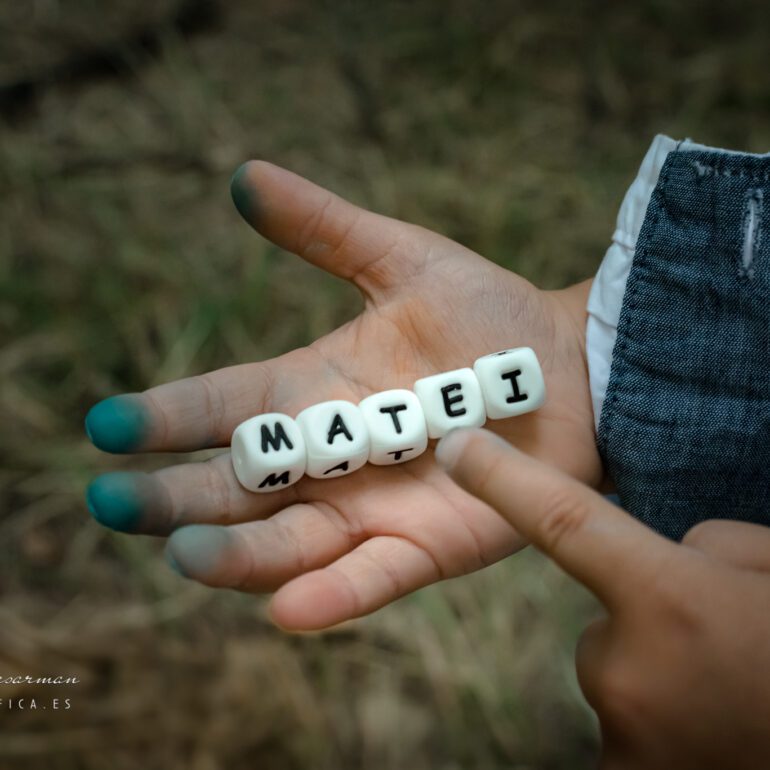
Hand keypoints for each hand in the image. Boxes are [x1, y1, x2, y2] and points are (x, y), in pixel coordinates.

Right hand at [85, 161, 599, 629]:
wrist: (575, 369)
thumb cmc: (492, 314)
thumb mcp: (402, 259)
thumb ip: (325, 229)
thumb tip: (244, 177)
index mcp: (314, 388)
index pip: (224, 405)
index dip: (166, 416)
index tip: (105, 423)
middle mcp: (331, 457)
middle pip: (239, 487)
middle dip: (176, 498)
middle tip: (114, 503)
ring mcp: (374, 509)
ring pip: (290, 542)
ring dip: (236, 555)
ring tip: (183, 555)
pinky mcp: (429, 547)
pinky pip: (374, 578)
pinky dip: (335, 596)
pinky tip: (288, 610)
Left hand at [437, 428, 769, 769]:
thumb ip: (710, 552)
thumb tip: (673, 561)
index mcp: (670, 603)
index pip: (562, 520)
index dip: (503, 479)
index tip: (459, 447)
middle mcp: (626, 671)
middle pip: (606, 614)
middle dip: (647, 611)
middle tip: (725, 638)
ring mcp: (623, 738)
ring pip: (620, 667)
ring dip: (661, 665)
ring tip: (732, 683)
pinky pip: (633, 717)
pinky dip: (664, 712)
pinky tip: (715, 720)